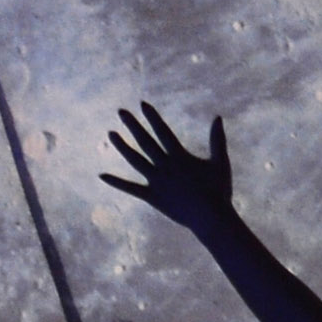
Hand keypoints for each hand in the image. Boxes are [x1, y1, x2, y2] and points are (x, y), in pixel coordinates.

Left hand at [99, 105, 235, 233]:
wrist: (210, 218)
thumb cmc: (219, 190)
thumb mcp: (220, 162)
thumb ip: (217, 139)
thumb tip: (218, 117)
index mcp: (180, 156)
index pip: (163, 131)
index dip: (152, 117)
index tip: (142, 104)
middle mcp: (165, 166)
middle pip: (145, 142)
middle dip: (133, 125)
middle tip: (121, 111)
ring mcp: (156, 182)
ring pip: (135, 160)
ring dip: (122, 147)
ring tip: (110, 133)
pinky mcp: (152, 197)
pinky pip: (131, 188)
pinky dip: (117, 182)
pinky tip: (102, 175)